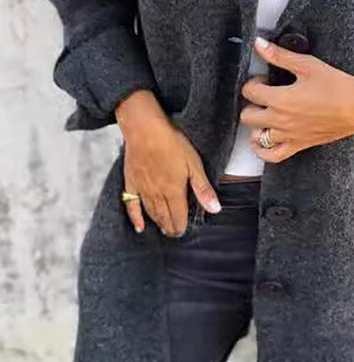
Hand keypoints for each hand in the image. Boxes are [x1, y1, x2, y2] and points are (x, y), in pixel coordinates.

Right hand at [115, 90, 221, 234]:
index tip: (184, 231)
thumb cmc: (171, 142)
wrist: (144, 128)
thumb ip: (203, 189)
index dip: (182, 226)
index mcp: (174, 191)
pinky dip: (136, 218)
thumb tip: (215, 209)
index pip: (179, 216)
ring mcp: (142, 189)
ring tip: (163, 229)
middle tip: (175, 233)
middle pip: (165, 217)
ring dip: (158, 222)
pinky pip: (131, 205)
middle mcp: (157, 194)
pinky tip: (139, 226)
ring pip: (151, 212)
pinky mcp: (131, 182)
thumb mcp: (194, 164)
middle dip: (171, 227)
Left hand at [239, 37, 353, 162]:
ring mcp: (289, 135)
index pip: (249, 91)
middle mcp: (280, 120)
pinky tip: (261, 140)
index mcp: (280, 99)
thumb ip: (280, 56)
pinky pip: (272, 156)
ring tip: (267, 113)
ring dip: (257, 124)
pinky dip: (262, 150)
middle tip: (266, 95)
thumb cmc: (337, 84)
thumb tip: (258, 44)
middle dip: (253, 103)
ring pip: (256, 135)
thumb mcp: (307, 65)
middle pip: (247, 115)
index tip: (266, 80)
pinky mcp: (299, 145)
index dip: (254, 82)